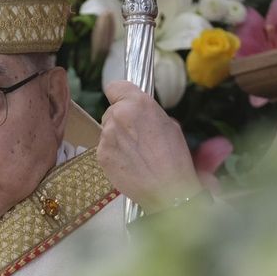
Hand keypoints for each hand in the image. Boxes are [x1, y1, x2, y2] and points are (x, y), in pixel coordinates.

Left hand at [98, 80, 202, 208]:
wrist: (167, 189)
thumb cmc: (175, 157)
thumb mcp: (170, 125)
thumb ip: (148, 114)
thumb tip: (140, 116)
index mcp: (137, 103)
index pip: (114, 86)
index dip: (120, 95)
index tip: (125, 102)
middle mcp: (118, 115)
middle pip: (111, 111)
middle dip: (121, 120)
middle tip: (137, 135)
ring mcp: (106, 136)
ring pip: (107, 130)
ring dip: (117, 138)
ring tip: (136, 154)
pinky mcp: (101, 154)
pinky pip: (105, 148)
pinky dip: (114, 154)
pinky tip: (129, 164)